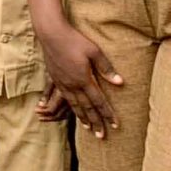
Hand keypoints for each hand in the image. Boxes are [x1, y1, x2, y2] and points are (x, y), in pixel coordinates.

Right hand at [34, 19, 123, 134]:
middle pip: (86, 108)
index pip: (98, 101)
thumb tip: (120, 82)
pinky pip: (65, 99)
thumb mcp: (94, 51)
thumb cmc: (74, 40)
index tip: (115, 125)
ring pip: (75, 105)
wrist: (51, 34)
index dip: (107, 114)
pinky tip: (74, 111)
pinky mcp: (56, 79)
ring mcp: (63, 83)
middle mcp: (73, 85)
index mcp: (84, 79)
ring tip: (89, 129)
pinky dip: (71, 108)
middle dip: (95, 122)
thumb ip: (106, 68)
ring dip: (83, 118)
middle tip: (101, 136)